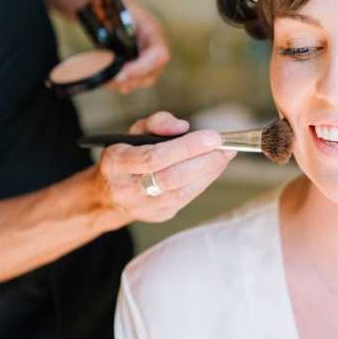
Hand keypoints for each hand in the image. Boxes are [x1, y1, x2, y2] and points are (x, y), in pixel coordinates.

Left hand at [91, 0, 169, 93]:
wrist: (111, 11)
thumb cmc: (114, 3)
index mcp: (153, 31)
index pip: (159, 54)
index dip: (145, 66)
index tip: (124, 73)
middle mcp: (154, 48)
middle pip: (153, 72)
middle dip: (134, 79)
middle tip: (112, 80)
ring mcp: (147, 59)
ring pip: (144, 79)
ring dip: (126, 83)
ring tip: (106, 81)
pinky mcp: (138, 67)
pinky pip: (135, 80)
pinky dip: (122, 84)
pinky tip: (108, 83)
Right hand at [96, 112, 236, 223]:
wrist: (111, 194)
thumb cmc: (128, 154)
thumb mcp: (135, 132)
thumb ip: (158, 123)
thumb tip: (183, 127)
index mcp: (116, 163)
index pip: (155, 157)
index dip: (187, 148)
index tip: (213, 137)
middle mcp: (127, 189)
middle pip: (172, 177)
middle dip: (204, 160)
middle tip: (226, 146)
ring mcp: (144, 206)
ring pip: (182, 191)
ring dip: (209, 171)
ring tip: (226, 154)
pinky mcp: (160, 215)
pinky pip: (187, 198)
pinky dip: (205, 180)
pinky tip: (215, 166)